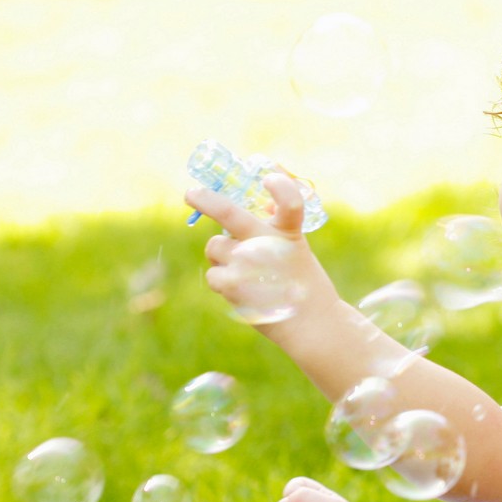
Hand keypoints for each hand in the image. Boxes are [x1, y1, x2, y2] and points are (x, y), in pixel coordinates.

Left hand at [188, 174, 338, 335]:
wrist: (310, 324)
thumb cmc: (303, 284)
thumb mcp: (296, 249)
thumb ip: (273, 230)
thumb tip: (250, 211)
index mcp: (288, 232)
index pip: (289, 201)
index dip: (279, 186)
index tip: (269, 177)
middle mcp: (267, 244)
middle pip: (229, 214)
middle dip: (205, 200)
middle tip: (191, 194)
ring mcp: (247, 263)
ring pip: (215, 247)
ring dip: (222, 256)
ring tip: (244, 272)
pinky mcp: (231, 283)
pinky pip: (213, 274)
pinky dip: (223, 281)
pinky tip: (242, 291)